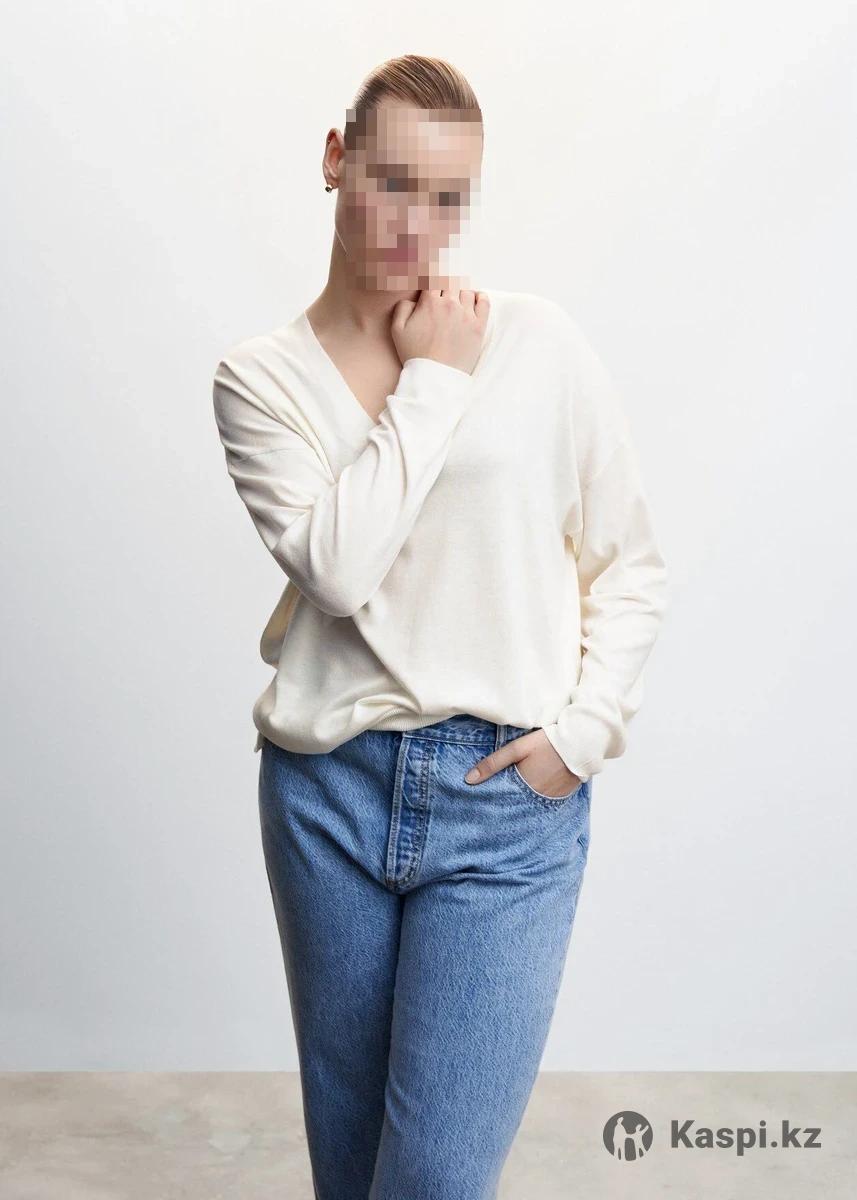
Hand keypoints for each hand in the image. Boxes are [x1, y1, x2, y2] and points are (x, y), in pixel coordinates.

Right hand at [391, 289, 489, 374]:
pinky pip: (484, 301)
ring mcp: (466, 314)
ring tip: (457, 301)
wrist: (435, 377)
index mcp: (429, 302)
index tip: (433, 286)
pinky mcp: (478, 326)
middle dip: (446, 286)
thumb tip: (413, 298)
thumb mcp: (397, 330)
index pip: (433, 279)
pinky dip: (480, 297)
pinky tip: (475, 299)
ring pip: (466, 290)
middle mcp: (449, 304)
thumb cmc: (415, 355)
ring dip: (461, 292)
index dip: (432, 280)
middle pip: (451, 282)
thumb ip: (403, 307)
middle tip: (444, 294)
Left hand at [464, 728, 581, 797]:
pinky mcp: (563, 796)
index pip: (501, 800)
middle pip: (515, 804)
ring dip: (521, 801)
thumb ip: (493, 763)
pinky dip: (536, 798)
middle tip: (493, 803)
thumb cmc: (547, 742)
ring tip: (513, 796)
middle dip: (505, 802)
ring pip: (529, 804)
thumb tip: (469, 780)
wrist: (582, 742)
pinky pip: (544, 802)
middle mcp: (537, 798)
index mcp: (523, 786)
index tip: (481, 799)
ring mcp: (552, 799)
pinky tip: (532, 791)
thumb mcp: (517, 748)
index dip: (491, 798)